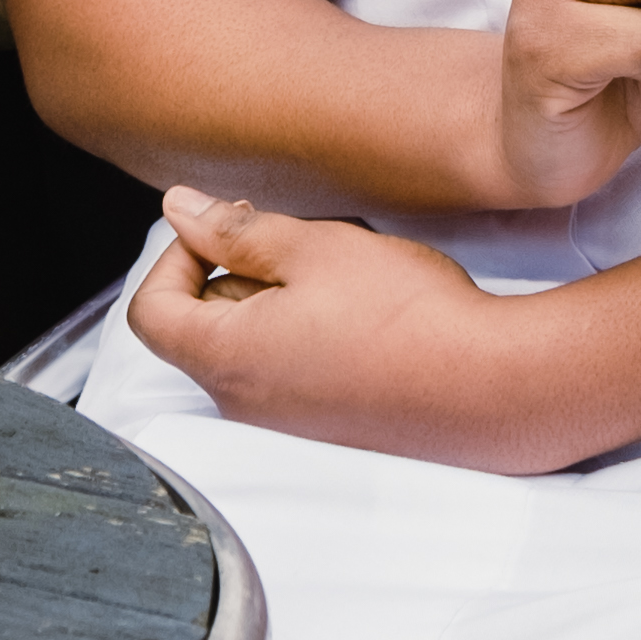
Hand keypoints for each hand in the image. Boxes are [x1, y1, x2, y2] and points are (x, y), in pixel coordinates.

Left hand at [128, 187, 607, 471]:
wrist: (490, 386)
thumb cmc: (407, 316)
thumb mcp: (316, 248)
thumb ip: (238, 229)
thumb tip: (179, 210)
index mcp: (225, 358)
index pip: (150, 311)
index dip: (176, 259)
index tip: (225, 231)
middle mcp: (244, 404)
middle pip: (199, 330)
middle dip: (234, 274)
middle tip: (295, 241)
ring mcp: (285, 423)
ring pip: (248, 348)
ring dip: (275, 301)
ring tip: (337, 273)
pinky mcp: (326, 429)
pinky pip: (288, 374)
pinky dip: (305, 334)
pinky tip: (360, 310)